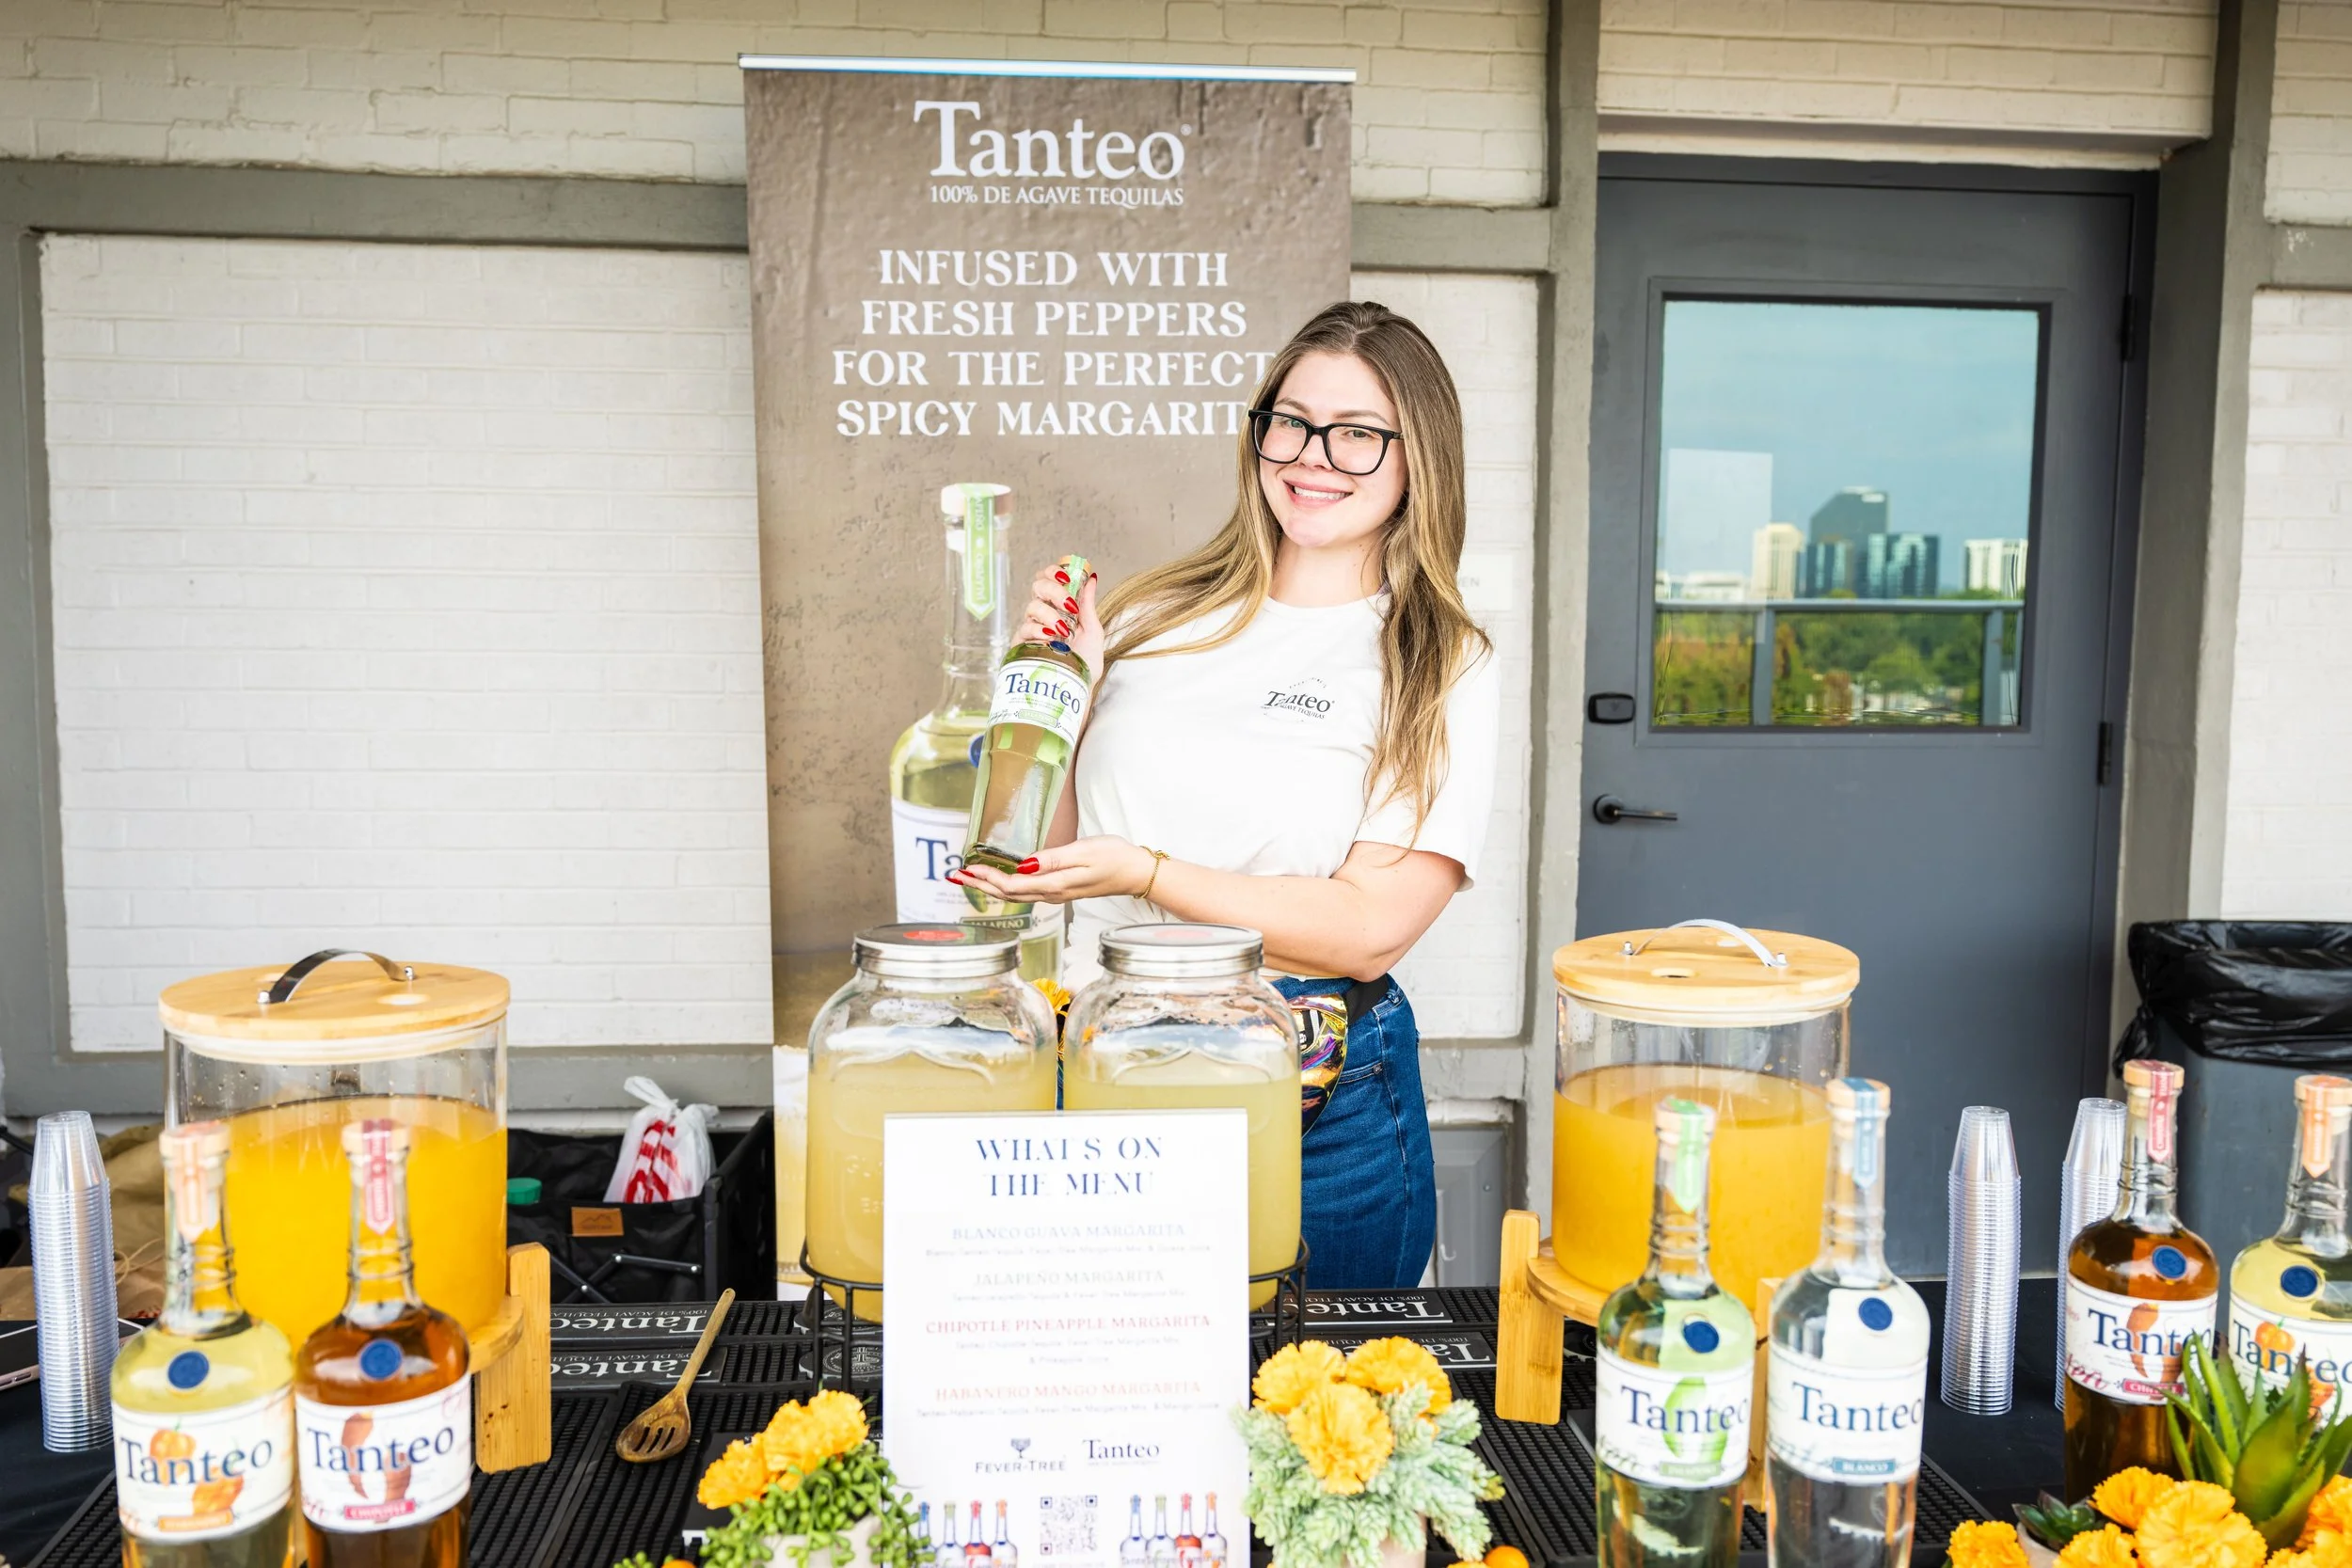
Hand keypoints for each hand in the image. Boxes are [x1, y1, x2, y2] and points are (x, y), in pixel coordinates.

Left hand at [950, 836, 1156, 905]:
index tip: (968, 867)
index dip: (987, 877)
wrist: (1136, 873)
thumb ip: (1052, 859)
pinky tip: (1000, 880)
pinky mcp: (1060, 890)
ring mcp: (1055, 894)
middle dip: (980, 885)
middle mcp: (1051, 894)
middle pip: (1008, 894)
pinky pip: (1025, 892)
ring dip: (990, 886)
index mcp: (1054, 885)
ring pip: (1015, 895)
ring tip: (970, 878)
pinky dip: (1006, 886)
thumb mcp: (1083, 852)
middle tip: (956, 876)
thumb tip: (1024, 865)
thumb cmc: (1113, 857)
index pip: (1011, 886)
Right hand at [1020, 561, 1104, 675]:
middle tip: (1069, 606)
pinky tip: (1049, 639)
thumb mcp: (1092, 631)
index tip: (1067, 579)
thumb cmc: (1085, 663)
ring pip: (1032, 606)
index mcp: (1060, 607)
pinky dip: (1038, 630)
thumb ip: (1087, 605)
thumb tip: (1091, 578)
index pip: (1049, 579)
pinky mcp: (1022, 645)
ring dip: (1050, 615)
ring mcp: (1032, 629)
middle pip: (1037, 586)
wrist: (1076, 689)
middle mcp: (1044, 614)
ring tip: (1063, 632)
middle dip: (1054, 591)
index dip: (1054, 573)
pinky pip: (1025, 628)